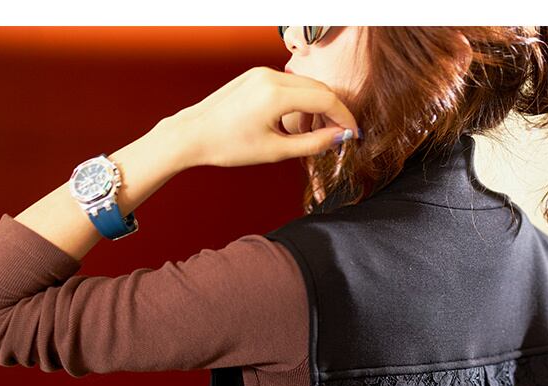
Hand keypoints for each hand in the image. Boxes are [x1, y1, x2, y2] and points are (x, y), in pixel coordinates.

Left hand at [170, 65, 360, 168]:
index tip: (353, 134)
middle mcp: (271, 76)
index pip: (325, 100)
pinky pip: (290, 84)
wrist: (194, 134)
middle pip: (319, 89)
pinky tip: (302, 121)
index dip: (344, 118)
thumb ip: (312, 143)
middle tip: (342, 135)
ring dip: (319, 106)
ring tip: (322, 133)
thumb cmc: (229, 146)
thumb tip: (338, 138)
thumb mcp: (275, 151)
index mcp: (276, 94)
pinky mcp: (256, 76)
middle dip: (335, 111)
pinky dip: (302, 100)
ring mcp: (262, 73)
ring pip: (306, 85)